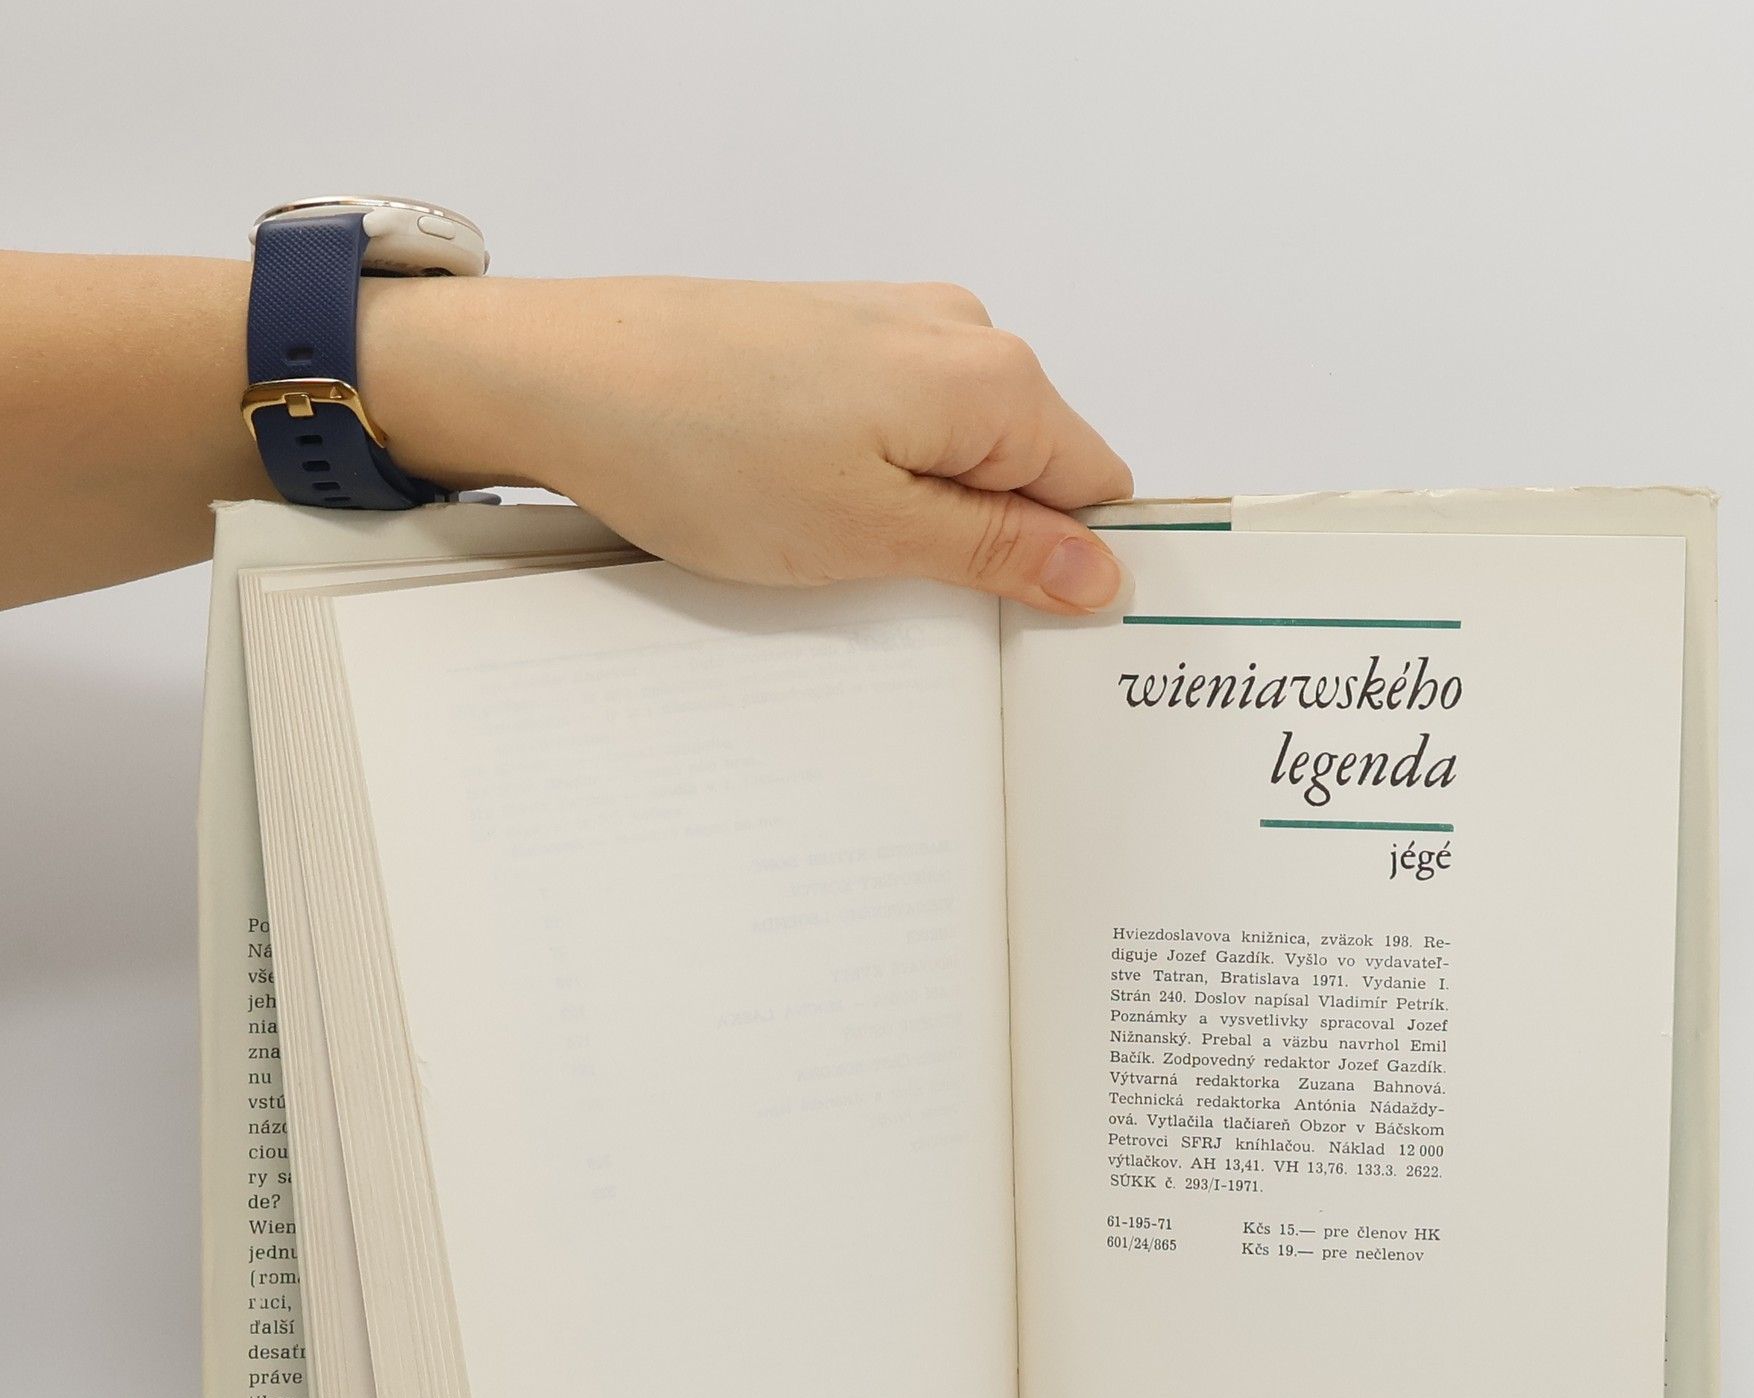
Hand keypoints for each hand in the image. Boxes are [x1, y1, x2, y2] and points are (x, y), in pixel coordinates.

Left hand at [363, 276, 1133, 613]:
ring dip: (923, 515)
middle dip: (992, 542)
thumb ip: (1001, 552)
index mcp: (992, 377)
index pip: (1098, 487)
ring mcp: (893, 326)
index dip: (1071, 564)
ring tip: (836, 547)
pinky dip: (875, 477)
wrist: (562, 375)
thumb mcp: (872, 532)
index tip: (1019, 624)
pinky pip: (901, 425)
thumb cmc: (704, 450)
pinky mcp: (835, 334)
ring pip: (962, 451)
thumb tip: (1100, 573)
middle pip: (1033, 466)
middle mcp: (959, 330)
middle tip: (906, 597)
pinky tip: (804, 505)